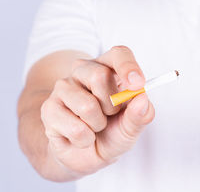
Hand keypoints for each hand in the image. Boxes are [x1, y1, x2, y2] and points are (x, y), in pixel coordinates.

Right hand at [40, 46, 154, 175]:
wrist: (87, 154)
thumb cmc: (113, 131)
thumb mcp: (133, 126)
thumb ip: (141, 114)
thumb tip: (142, 99)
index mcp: (109, 67)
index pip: (118, 54)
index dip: (128, 66)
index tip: (137, 84)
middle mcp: (84, 71)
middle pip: (99, 76)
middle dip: (112, 105)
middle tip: (111, 114)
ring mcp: (63, 87)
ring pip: (87, 106)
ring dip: (98, 125)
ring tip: (95, 126)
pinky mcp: (48, 108)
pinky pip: (75, 128)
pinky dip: (85, 139)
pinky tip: (81, 136)